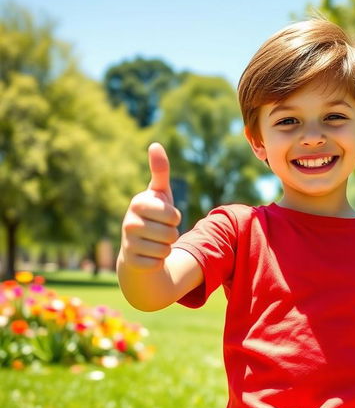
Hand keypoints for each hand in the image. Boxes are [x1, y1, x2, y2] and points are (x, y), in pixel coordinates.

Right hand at [119, 143, 181, 270]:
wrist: (137, 248)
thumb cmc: (153, 216)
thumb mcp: (159, 194)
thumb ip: (160, 172)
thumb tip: (155, 144)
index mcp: (138, 203)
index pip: (172, 215)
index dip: (174, 217)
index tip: (164, 216)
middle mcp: (129, 222)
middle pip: (172, 233)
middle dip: (172, 234)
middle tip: (160, 231)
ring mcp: (128, 243)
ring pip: (166, 249)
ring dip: (166, 248)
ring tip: (155, 242)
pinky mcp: (131, 261)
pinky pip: (159, 263)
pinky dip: (159, 261)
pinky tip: (148, 255)